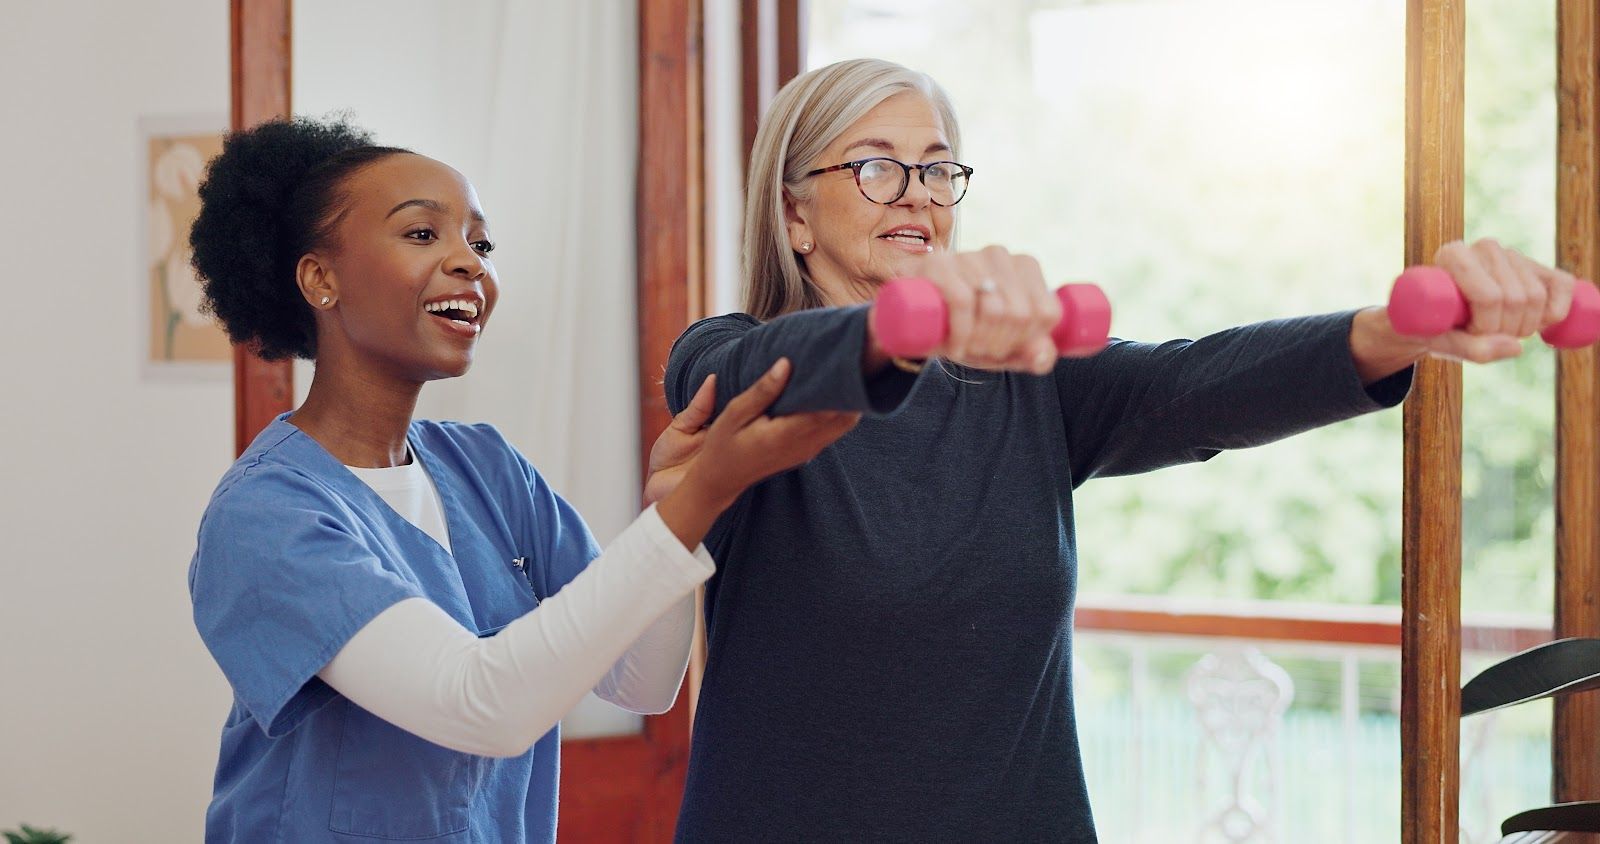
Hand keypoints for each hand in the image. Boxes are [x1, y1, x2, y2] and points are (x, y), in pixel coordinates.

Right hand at [654, 360, 859, 547]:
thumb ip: (763, 390)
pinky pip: (834, 429)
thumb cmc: (724, 444)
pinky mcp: (808, 451)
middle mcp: (804, 445)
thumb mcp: (735, 414)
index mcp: (786, 434)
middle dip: (851, 389)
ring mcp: (809, 451)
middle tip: (851, 358)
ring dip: (847, 400)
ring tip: (845, 370)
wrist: (722, 479)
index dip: (841, 384)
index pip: (828, 408)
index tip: (845, 358)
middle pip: (845, 416)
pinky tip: (832, 390)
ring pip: (844, 424)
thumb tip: (787, 363)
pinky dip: (839, 410)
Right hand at [899, 245, 1063, 374]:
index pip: (1046, 312)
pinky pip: (962, 300)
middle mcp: (999, 255)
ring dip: (978, 343)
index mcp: (1025, 266)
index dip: (1027, 342)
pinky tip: (954, 347)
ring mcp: (968, 256)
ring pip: (993, 308)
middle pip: (1020, 314)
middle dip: (1000, 345)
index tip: (1005, 349)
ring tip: (964, 349)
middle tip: (979, 351)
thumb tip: (1043, 354)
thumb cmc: (965, 330)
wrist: (912, 316)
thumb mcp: (1004, 347)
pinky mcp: (937, 264)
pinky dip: (961, 332)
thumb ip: (1036, 356)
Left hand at [1419, 238, 1576, 361]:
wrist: (1442, 315)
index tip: (1469, 333)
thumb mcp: (1439, 342)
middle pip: (1515, 299)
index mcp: (1454, 255)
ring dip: (1525, 327)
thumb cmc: (1435, 326)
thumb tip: (1516, 347)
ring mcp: (1513, 255)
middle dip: (1505, 330)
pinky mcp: (1538, 266)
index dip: (1486, 325)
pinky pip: (1562, 286)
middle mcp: (1485, 248)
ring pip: (1536, 297)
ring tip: (1502, 329)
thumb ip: (1469, 348)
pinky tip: (1539, 322)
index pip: (1489, 296)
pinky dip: (1556, 313)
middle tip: (1486, 335)